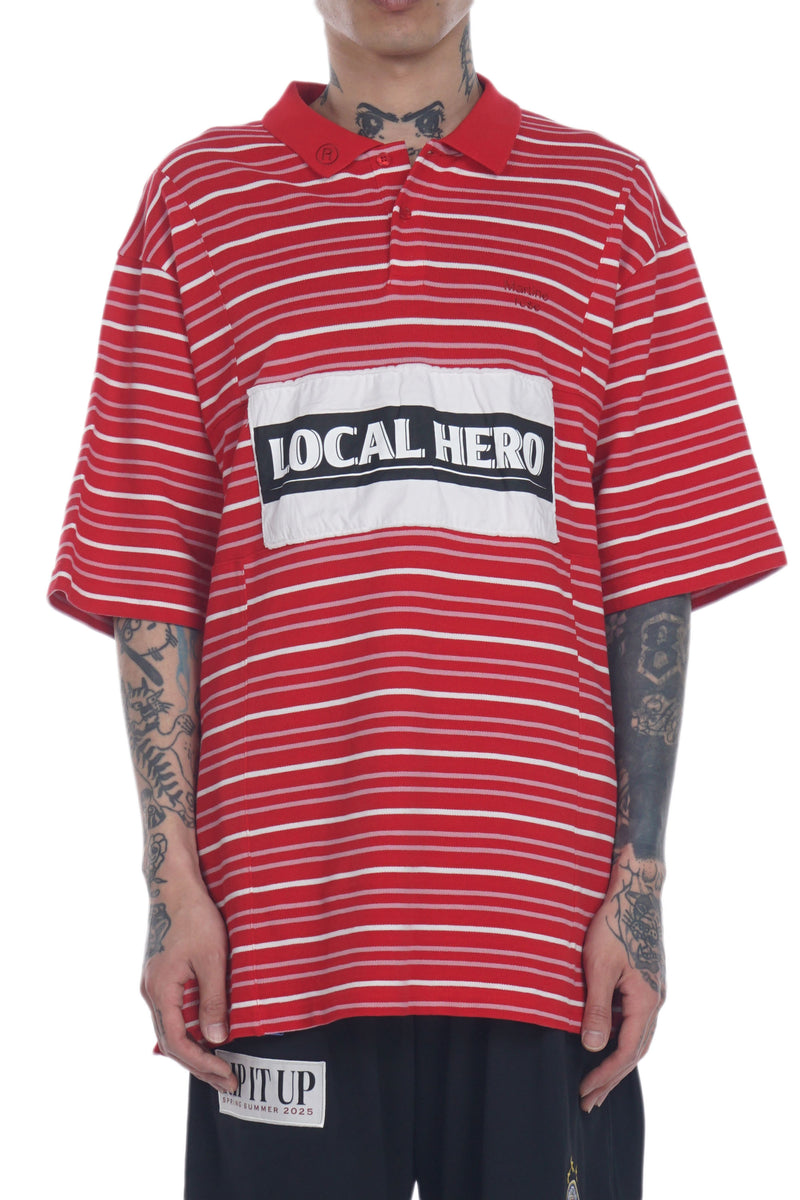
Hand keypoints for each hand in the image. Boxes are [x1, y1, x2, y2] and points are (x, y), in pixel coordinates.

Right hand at [141, 881, 236, 1091]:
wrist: (173, 887)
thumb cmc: (195, 918)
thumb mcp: (212, 959)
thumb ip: (214, 1000)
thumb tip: (219, 1040)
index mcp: (161, 991)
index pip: (179, 1044)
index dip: (203, 1064)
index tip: (227, 1074)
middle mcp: (151, 992)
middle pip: (172, 1043)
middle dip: (200, 1066)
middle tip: (228, 1081)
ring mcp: (153, 985)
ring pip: (170, 1030)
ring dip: (194, 1051)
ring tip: (220, 1065)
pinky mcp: (159, 977)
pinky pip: (171, 1015)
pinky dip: (188, 1032)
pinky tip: (205, 1036)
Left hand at [579, 858, 664, 1112]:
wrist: (636, 891)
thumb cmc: (614, 924)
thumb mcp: (599, 967)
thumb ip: (596, 1008)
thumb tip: (592, 1047)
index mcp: (646, 1001)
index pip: (627, 1052)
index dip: (605, 1075)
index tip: (585, 1092)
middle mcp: (656, 1000)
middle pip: (636, 1051)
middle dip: (612, 1078)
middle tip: (590, 1102)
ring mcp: (654, 990)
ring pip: (639, 1036)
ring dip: (618, 1061)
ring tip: (598, 1081)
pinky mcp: (648, 980)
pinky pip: (637, 1020)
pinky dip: (623, 1038)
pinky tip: (607, 1040)